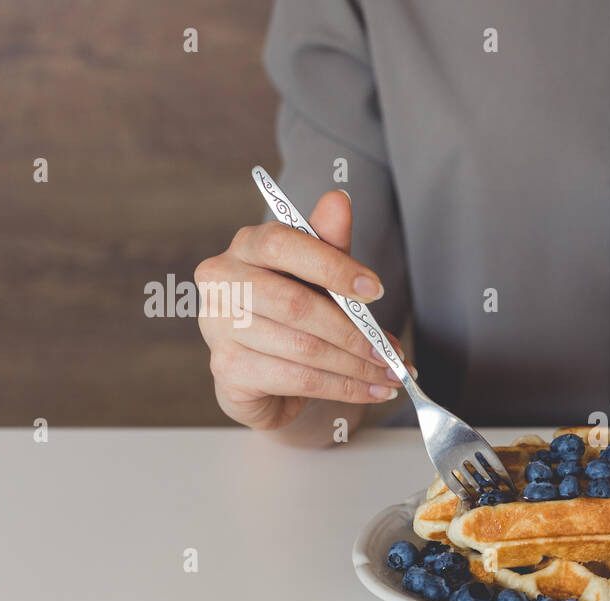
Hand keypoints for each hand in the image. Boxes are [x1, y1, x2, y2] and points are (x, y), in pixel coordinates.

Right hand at [195, 190, 412, 430]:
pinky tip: (371, 391)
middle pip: (295, 305)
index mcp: (246, 247)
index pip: (284, 245)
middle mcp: (222, 282)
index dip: (334, 267)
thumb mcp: (318, 274)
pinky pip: (296, 380)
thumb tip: (339, 200)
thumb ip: (329, 244)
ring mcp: (218, 328)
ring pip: (302, 349)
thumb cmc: (296, 311)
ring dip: (356, 367)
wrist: (268, 371)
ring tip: (391, 375)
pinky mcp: (227, 370)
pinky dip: (343, 388)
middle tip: (391, 352)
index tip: (376, 291)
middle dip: (354, 333)